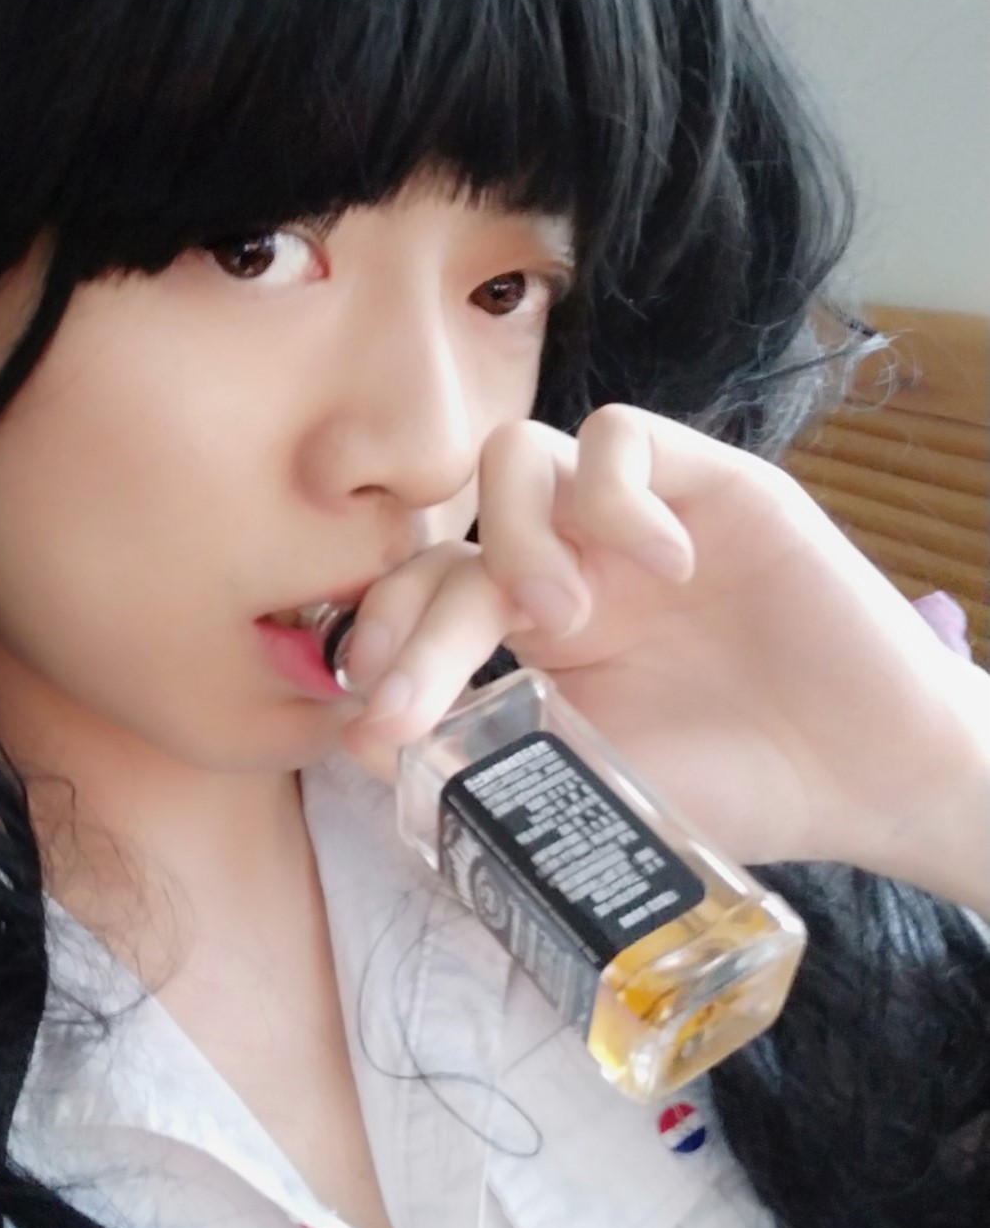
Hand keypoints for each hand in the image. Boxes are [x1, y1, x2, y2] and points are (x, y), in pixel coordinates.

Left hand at [338, 404, 989, 895]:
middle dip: (419, 620)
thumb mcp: (585, 785)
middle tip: (415, 699)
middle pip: (452, 541)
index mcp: (531, 635)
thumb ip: (489, 756)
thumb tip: (365, 747)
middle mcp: (570, 564)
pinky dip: (616, 495)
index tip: (368, 709)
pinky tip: (663, 566)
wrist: (862, 773)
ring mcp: (630, 521)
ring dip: (515, 539)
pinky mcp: (705, 480)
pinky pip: (617, 436)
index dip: (382, 637)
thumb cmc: (729, 790)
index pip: (425, 596)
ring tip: (564, 621)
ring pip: (514, 458)